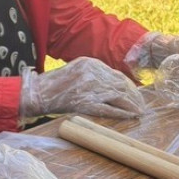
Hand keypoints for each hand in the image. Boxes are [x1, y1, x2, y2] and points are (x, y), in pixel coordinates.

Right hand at [19, 58, 144, 120]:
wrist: (37, 93)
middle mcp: (92, 73)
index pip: (117, 74)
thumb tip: (116, 85)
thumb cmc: (55, 84)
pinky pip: (110, 108)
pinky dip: (123, 113)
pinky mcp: (87, 103)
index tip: (136, 93)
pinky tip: (130, 116)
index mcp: (90, 63)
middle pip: (122, 84)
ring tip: (139, 111)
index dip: (130, 85)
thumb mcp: (76, 70)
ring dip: (132, 105)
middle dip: (134, 95)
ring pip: (119, 96)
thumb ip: (94, 74)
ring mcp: (90, 88)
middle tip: (141, 104)